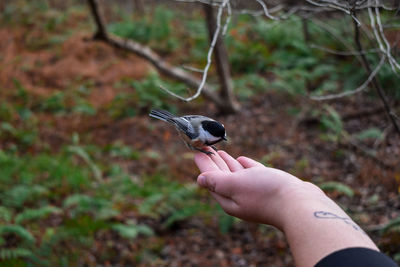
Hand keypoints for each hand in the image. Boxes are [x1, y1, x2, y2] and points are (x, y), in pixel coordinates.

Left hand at [194, 148, 325, 229]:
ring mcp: (255, 193)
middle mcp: (240, 197)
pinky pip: (252, 174)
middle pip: (221, 177)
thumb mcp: (236, 184)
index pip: (211, 179)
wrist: (300, 204)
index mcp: (229, 199)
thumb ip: (217, 181)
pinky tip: (242, 159)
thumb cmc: (266, 193)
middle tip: (205, 148)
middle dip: (213, 163)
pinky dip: (245, 166)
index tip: (196, 150)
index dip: (203, 164)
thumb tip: (200, 179)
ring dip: (227, 163)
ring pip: (236, 175)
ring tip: (220, 152)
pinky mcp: (269, 187)